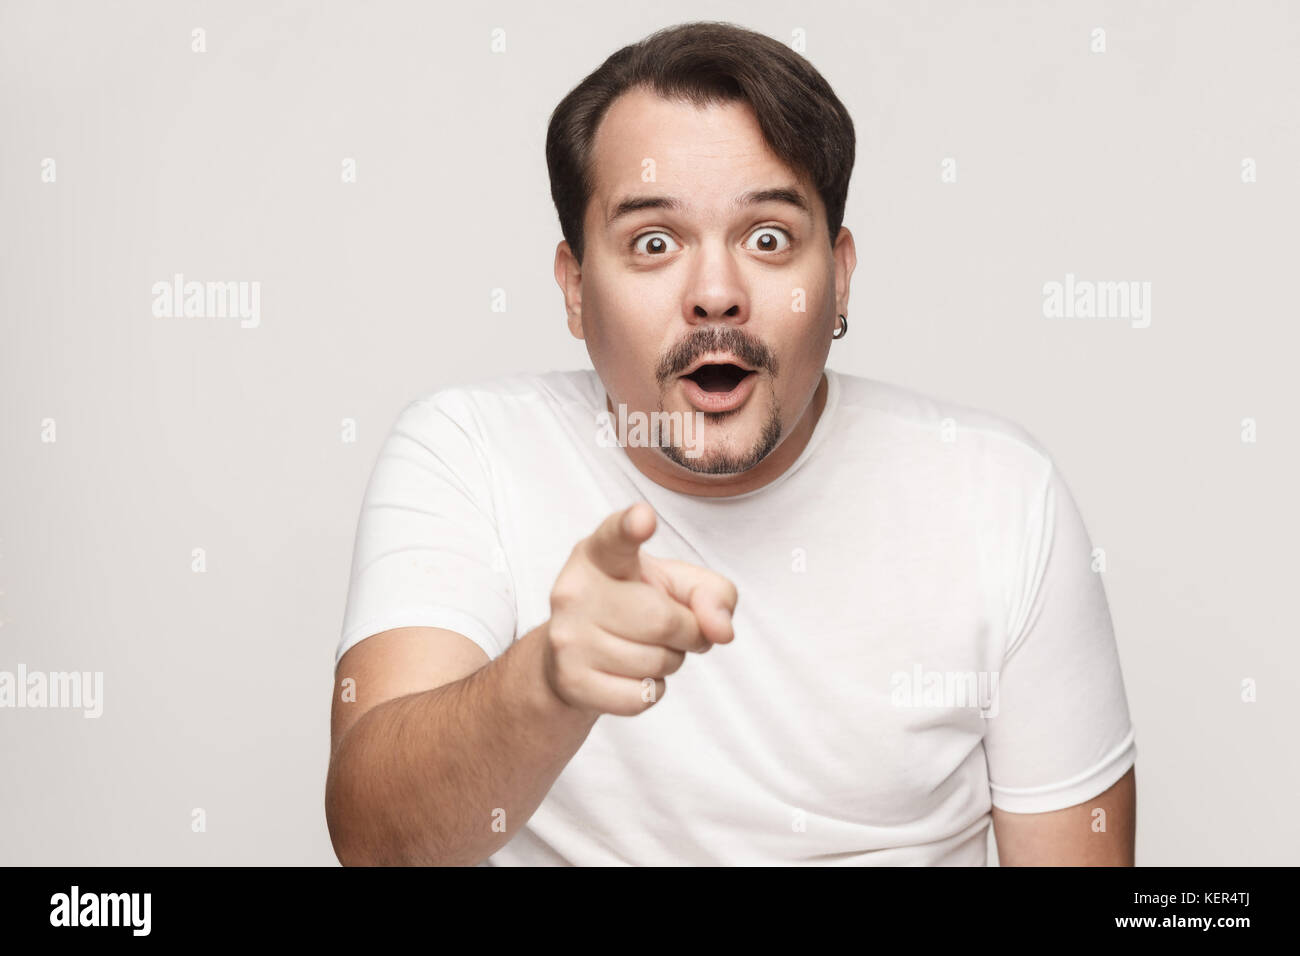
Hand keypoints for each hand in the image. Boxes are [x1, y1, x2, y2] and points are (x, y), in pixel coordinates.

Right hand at [541, 502, 737, 716]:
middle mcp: (574, 591)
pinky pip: (641, 697)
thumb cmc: (634, 608)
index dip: (631, 526)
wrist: (573, 656)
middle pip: (663, 620)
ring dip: (669, 662)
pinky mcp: (571, 682)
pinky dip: (651, 691)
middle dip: (686, 632)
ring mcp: (567, 638)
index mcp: (599, 554)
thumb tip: (721, 630)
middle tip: (671, 628)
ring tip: (644, 648)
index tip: (643, 518)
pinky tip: (627, 674)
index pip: (615, 537)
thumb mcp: (677, 586)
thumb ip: (713, 594)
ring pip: (656, 663)